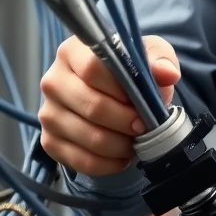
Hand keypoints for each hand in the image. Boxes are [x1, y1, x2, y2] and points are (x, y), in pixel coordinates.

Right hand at [38, 34, 178, 175]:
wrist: (113, 94)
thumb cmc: (130, 71)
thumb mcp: (148, 55)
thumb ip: (160, 59)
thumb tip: (167, 73)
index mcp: (73, 52)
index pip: (93, 68)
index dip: (122, 89)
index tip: (143, 102)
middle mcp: (54, 81)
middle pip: (91, 105)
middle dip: (125, 121)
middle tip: (144, 126)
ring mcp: (48, 113)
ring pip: (88, 136)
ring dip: (120, 145)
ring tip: (135, 141)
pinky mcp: (49, 141)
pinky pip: (80, 160)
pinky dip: (108, 164)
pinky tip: (122, 156)